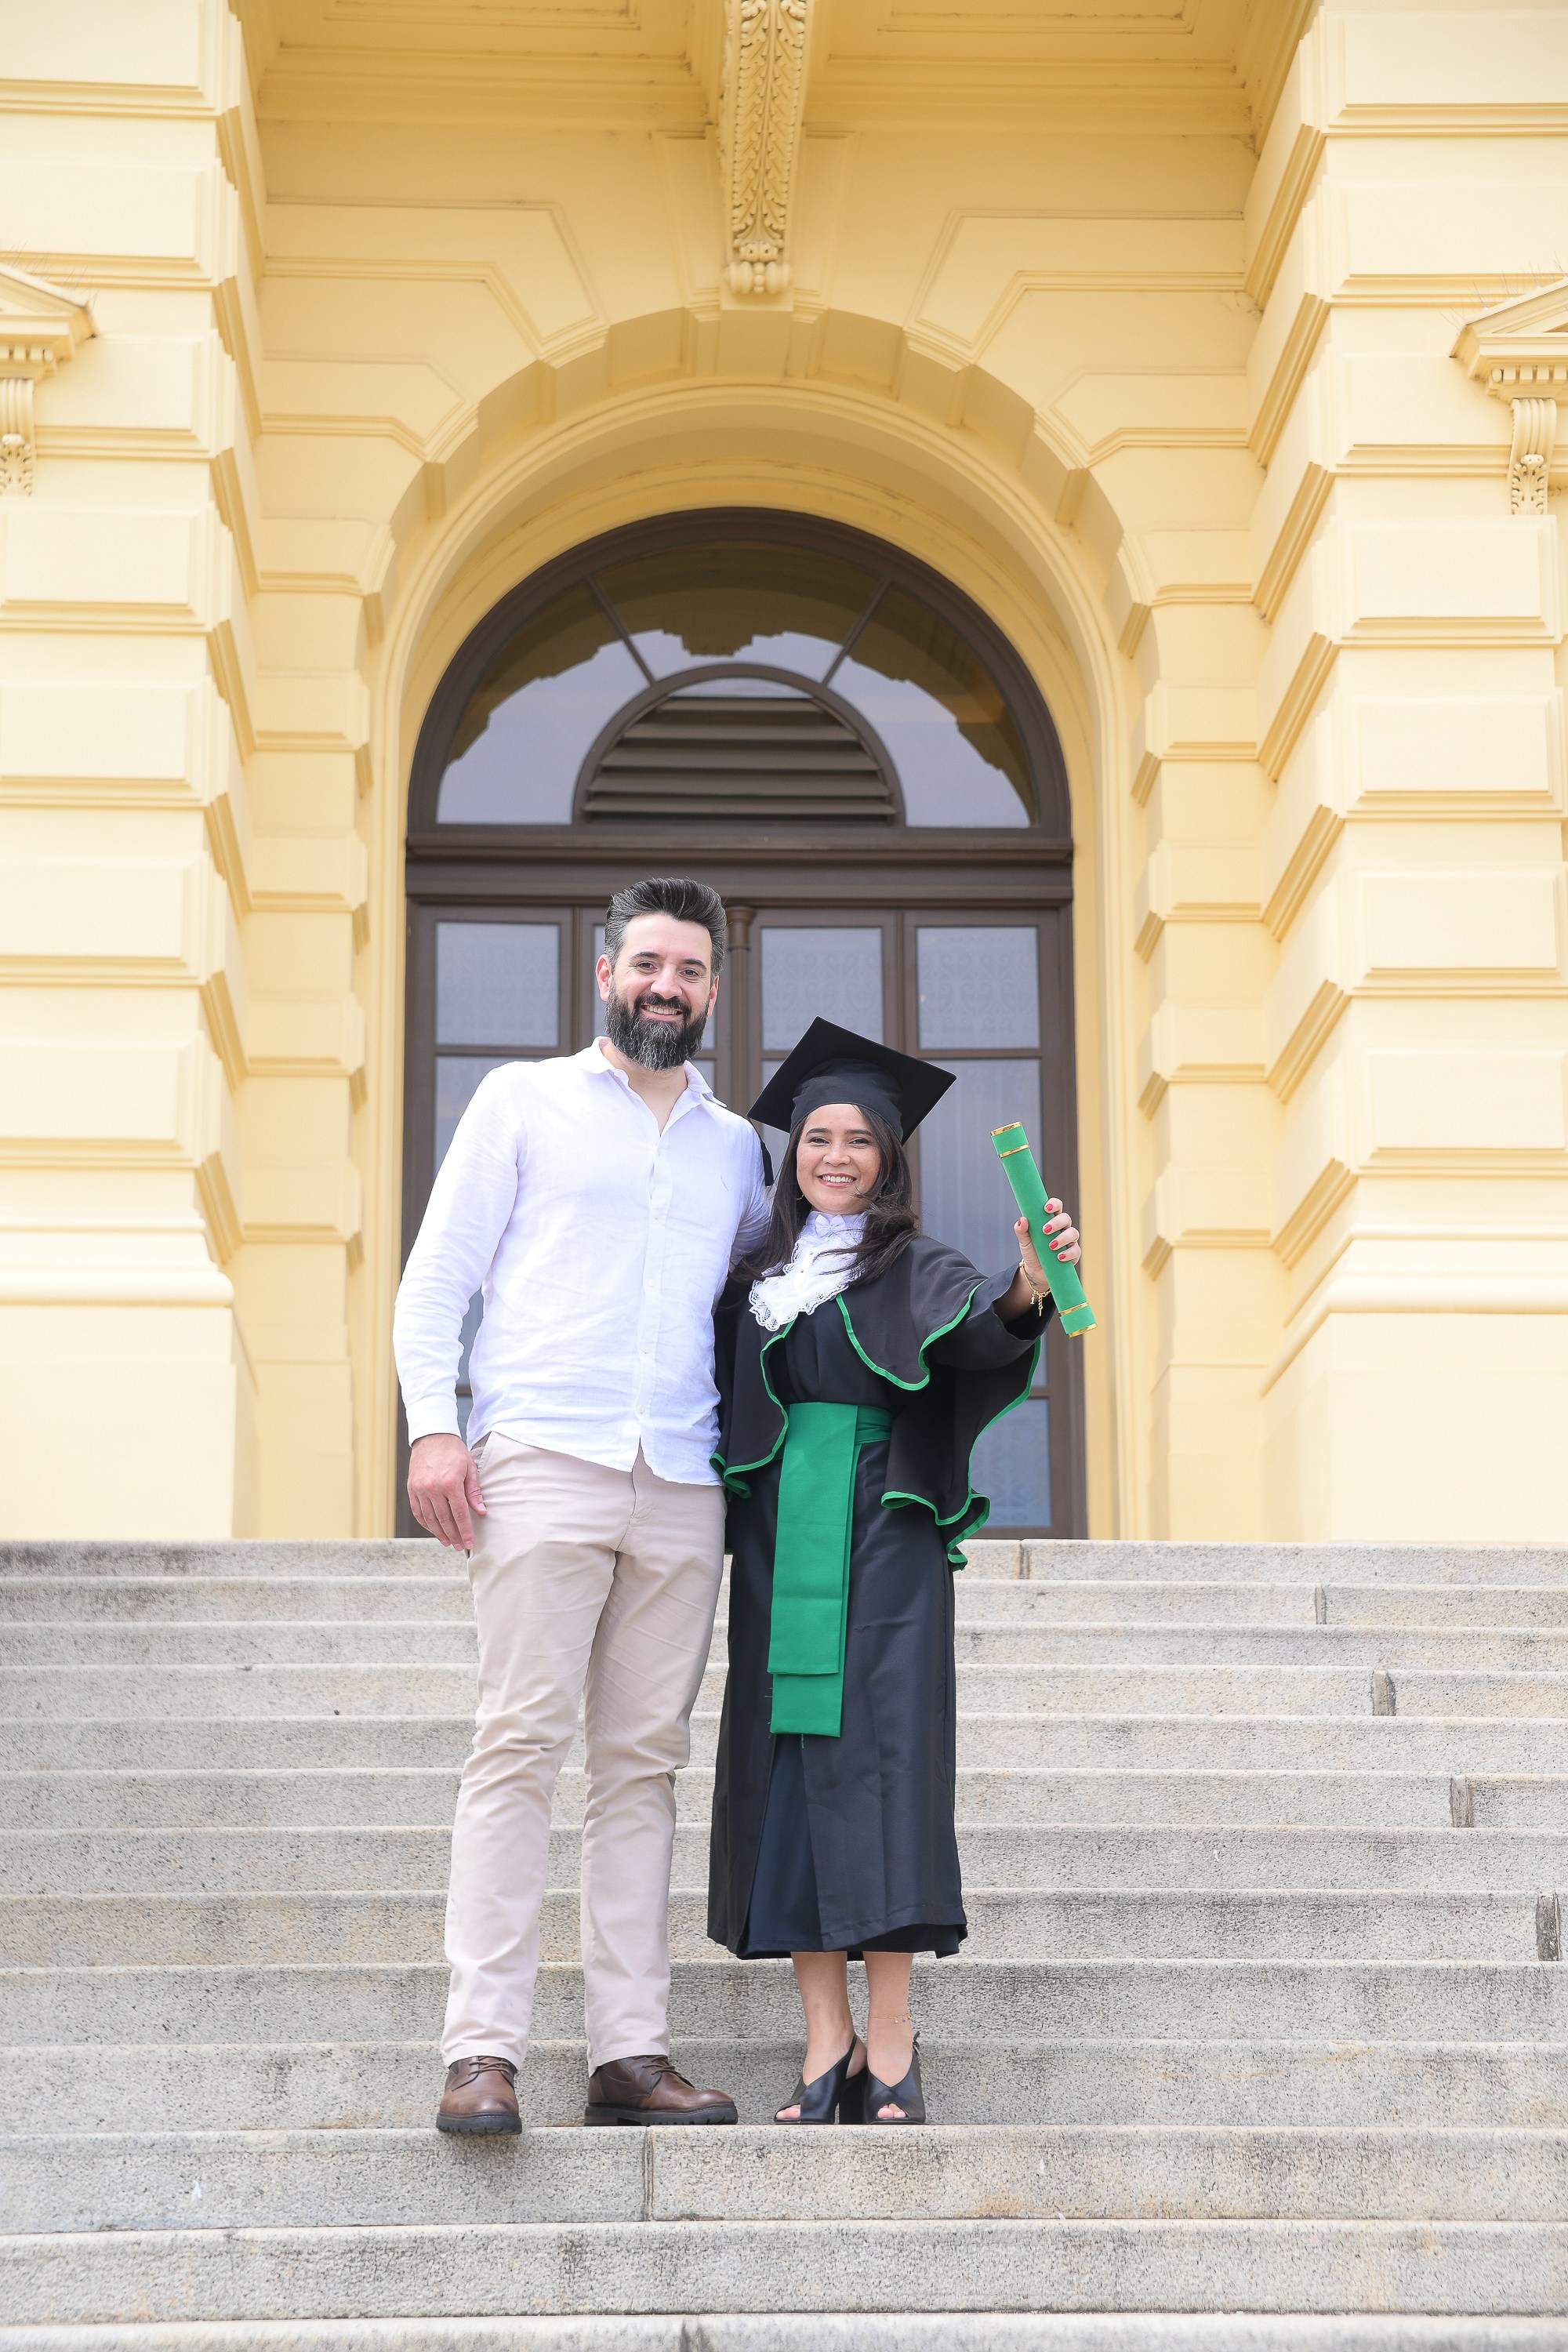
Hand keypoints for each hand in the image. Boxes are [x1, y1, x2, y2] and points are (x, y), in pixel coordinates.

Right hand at [407, 1433, 485, 1548]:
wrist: (432, 1436)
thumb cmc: (453, 1451)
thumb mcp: (469, 1468)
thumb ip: (474, 1491)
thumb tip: (481, 1511)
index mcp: (450, 1482)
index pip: (460, 1514)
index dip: (465, 1531)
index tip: (469, 1543)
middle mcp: (433, 1488)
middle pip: (444, 1519)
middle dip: (453, 1536)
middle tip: (460, 1546)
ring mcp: (420, 1489)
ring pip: (430, 1518)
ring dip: (439, 1533)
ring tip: (448, 1542)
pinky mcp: (412, 1488)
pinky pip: (418, 1511)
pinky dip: (426, 1523)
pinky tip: (433, 1529)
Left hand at [1015, 1199, 1080, 1285]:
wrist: (1035, 1271)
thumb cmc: (1032, 1251)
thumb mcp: (1024, 1241)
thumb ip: (1021, 1230)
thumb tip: (1022, 1219)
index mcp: (1051, 1220)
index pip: (1056, 1207)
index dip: (1054, 1204)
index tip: (1046, 1208)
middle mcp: (1062, 1228)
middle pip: (1066, 1218)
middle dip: (1056, 1222)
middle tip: (1045, 1230)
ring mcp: (1069, 1240)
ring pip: (1073, 1233)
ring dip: (1062, 1238)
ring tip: (1051, 1246)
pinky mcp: (1074, 1254)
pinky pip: (1076, 1250)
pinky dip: (1068, 1253)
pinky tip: (1059, 1257)